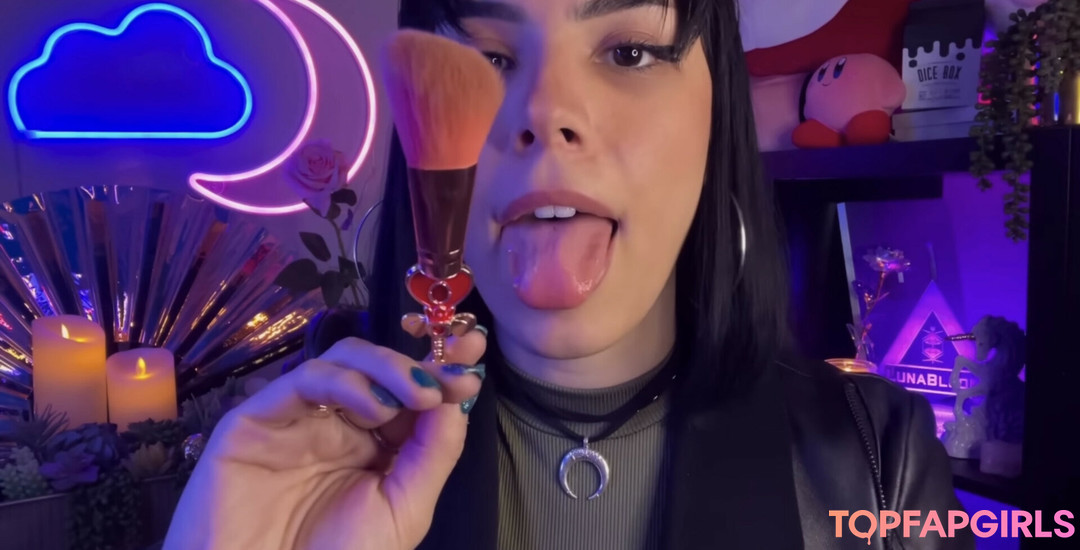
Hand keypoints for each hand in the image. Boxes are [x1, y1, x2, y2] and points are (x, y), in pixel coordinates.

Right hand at [163, 330, 486, 549]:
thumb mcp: (404, 509)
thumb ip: (433, 453)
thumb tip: (459, 396)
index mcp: (374, 445)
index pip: (408, 390)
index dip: (440, 367)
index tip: (473, 354)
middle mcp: (336, 423)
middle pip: (376, 366)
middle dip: (419, 361)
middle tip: (453, 370)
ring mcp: (297, 418)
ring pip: (342, 360)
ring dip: (387, 367)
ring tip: (417, 396)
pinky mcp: (256, 419)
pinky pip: (302, 380)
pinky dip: (344, 382)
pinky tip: (376, 408)